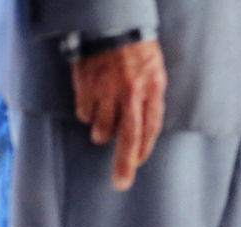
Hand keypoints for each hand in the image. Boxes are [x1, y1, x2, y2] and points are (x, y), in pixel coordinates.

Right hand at [70, 40, 166, 190]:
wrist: (113, 27)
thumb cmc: (138, 53)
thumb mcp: (156, 76)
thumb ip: (151, 103)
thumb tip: (146, 132)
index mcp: (152, 94)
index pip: (150, 132)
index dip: (143, 152)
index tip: (136, 166)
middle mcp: (131, 96)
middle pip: (128, 138)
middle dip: (124, 165)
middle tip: (121, 184)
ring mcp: (107, 92)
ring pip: (101, 129)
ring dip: (101, 132)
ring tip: (103, 125)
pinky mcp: (86, 87)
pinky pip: (84, 113)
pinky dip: (86, 115)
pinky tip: (90, 106)